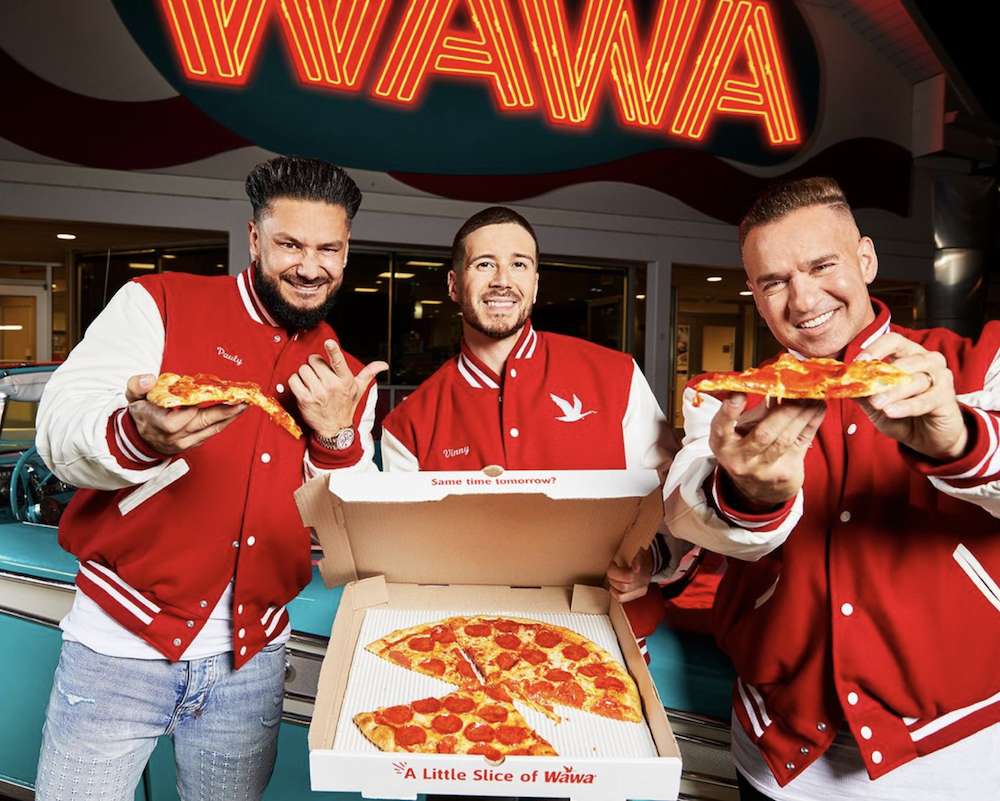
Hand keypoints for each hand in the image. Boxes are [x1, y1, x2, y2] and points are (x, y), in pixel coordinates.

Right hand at [126, 373, 245, 454]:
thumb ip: (137, 385)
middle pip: (202, 424)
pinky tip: (234, 411)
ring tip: (243, 404)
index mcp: (156, 423)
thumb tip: (149, 379)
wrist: (141, 437)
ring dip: (229, 416)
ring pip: (211, 429)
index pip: (174, 422)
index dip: (188, 410)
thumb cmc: (140, 413)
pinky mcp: (194, 443)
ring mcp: (185, 442)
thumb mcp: (132, 397)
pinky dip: (223, 421)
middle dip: (223, 412)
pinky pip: (212, 432)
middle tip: (241, 400)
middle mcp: (173, 436)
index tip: (201, 398)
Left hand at [289, 339, 387, 436]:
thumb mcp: (359, 389)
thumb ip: (369, 373)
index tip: (329, 342)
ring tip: (312, 383)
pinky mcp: (304, 399)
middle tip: (319, 375)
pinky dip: (295, 382)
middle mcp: (332, 386)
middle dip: (314, 365)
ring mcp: (317, 393)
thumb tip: (384, 364)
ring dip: (305, 374)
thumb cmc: (346, 406)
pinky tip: (303, 388)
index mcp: (345, 380)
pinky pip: (293, 380)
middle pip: (314, 361)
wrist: (334, 428)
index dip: (333, 351)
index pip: (338, 362)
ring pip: (303, 369)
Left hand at [606, 549, 653, 602]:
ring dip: (613, 586)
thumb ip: (637, 558)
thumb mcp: (638, 551)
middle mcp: (644, 582)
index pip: (629, 577)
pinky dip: (615, 592)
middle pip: (623, 586)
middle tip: (611, 569)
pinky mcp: (638, 594)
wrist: (648, 558)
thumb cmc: (639, 553)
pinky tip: (615, 584)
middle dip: (612, 577)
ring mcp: (641, 590)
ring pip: (621, 595)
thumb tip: (636, 568)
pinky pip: (622, 599)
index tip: (613, 562)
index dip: (616, 571)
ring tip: (613, 577)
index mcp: (644, 571)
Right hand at [710, 393, 825, 508]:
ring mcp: (762, 470)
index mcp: (722, 443)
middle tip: (799, 390)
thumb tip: (777, 387)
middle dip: (784, 410)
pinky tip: (818, 407)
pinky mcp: (784, 474)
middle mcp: (739, 459)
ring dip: (803, 414)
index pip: (721, 427)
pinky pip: (801, 443)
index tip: (739, 393)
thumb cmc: (747, 448)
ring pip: (786, 439)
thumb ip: (758, 411)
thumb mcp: (742, 430)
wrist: (758, 488)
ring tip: (813, 395)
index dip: (729, 410)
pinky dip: (812, 422)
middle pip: (764, 433)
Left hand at [854, 333, 966, 460]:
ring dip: (893, 392)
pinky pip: (925, 400)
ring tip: (876, 403)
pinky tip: (891, 411)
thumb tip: (839, 383)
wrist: (928, 438)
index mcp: (909, 354)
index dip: (875, 348)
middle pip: (905, 361)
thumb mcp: (876, 404)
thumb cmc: (902, 415)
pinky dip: (906, 406)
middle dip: (882, 375)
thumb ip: (861, 392)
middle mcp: (928, 360)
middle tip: (864, 387)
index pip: (893, 341)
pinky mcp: (947, 397)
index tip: (858, 362)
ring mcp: (940, 377)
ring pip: (915, 380)